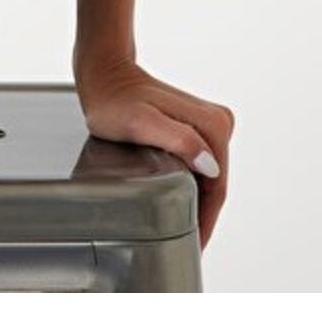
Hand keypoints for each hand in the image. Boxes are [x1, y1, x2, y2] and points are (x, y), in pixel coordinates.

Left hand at [73, 57, 235, 251]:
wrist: (104, 74)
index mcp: (213, 123)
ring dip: (200, 204)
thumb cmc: (115, 100)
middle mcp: (218, 121)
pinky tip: (181, 204)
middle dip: (204, 215)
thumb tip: (210, 165)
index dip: (206, 221)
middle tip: (188, 246)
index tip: (194, 247)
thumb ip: (178, 140)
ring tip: (184, 232)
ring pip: (209, 177)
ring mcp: (208, 124)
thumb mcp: (141, 122)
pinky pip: (200, 166)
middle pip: (216, 183)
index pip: (218, 186)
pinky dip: (193, 187)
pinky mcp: (196, 127)